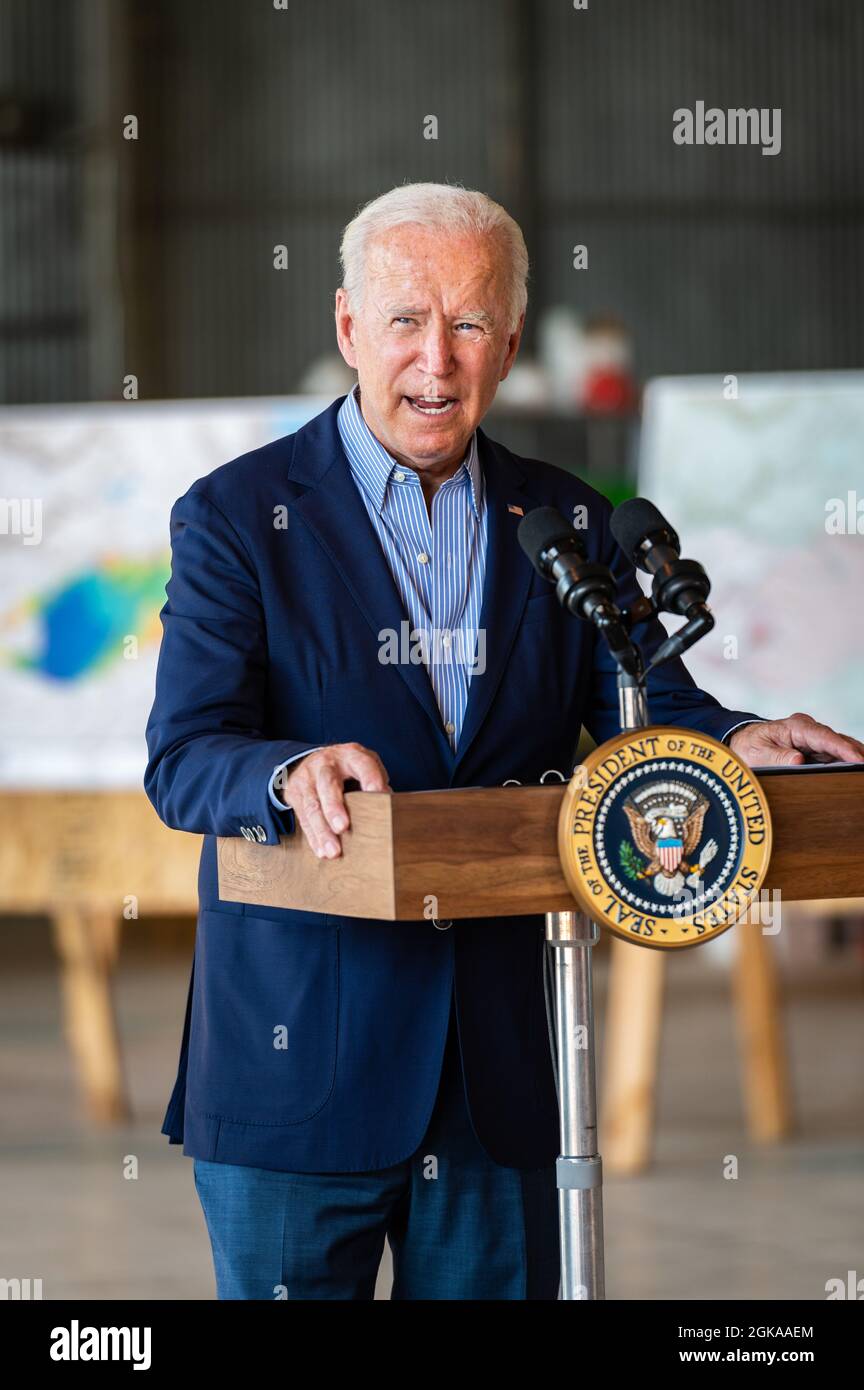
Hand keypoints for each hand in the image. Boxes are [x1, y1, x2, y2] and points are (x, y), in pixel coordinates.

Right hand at [276, 742, 390, 858]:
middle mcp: (326, 764)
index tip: (379, 796)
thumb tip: (389, 808)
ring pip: (312, 805)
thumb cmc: (348, 769)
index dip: (370, 779)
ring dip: (322, 831)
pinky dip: (313, 837)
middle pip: (328, 784)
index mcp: (350, 755)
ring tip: (333, 851)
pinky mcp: (295, 793)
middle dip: (334, 807)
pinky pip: (303, 818)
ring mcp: (307, 778)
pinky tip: (322, 851)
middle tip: (343, 827)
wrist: (312, 760)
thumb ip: (376, 782)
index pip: (362, 765)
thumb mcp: (363, 766)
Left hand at [728, 713, 863, 767]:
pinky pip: (834, 754)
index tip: (857, 758)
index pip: (824, 737)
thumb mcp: (757, 754)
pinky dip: (845, 762)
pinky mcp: (815, 748)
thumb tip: (798, 761)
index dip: (842, 748)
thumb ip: (776, 757)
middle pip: (837, 741)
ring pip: (839, 747)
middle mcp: (808, 729)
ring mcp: (813, 738)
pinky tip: (854, 770)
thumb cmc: (749, 746)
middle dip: (855, 753)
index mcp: (796, 726)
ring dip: (853, 757)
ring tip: (861, 773)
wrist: (743, 742)